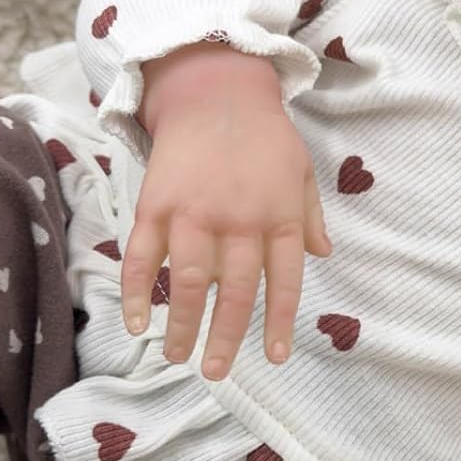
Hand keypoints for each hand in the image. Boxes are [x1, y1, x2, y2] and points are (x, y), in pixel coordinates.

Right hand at [124, 46, 330, 377]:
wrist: (214, 88)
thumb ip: (310, 216)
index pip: (284, 282)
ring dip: (181, 324)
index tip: (272, 358)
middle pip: (235, 291)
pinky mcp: (155, 204)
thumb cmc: (263, 133)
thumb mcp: (300, 171)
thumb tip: (325, 254)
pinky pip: (141, 256)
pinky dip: (136, 291)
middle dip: (225, 337)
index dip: (277, 322)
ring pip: (188, 281)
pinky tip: (136, 322)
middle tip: (215, 372)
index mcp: (278, 216)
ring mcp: (193, 213)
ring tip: (177, 356)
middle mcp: (238, 220)